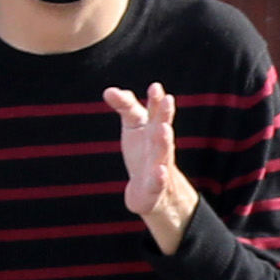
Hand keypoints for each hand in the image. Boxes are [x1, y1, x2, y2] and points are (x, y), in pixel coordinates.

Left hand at [104, 81, 199, 245]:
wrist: (155, 193)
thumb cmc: (144, 155)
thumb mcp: (135, 128)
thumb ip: (127, 107)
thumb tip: (111, 90)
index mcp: (152, 131)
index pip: (151, 114)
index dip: (154, 101)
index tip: (155, 87)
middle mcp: (158, 147)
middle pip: (161, 129)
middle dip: (164, 115)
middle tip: (168, 100)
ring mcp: (158, 167)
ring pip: (163, 154)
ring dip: (164, 141)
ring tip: (163, 128)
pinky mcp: (154, 189)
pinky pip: (158, 183)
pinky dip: (160, 177)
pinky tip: (160, 171)